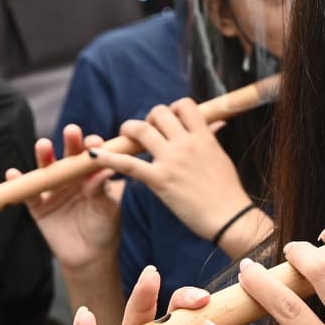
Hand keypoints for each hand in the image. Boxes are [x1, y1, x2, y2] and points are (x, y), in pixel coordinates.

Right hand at [8, 124, 122, 270]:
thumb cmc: (104, 228)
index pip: (91, 156)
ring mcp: (53, 190)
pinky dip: (18, 183)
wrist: (90, 257)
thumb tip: (106, 168)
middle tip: (72, 132)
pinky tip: (13, 174)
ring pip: (46, 169)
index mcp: (91, 175)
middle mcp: (71, 178)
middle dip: (70, 142)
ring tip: (43, 145)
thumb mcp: (107, 208)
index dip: (92, 146)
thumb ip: (102, 189)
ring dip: (44, 155)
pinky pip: (27, 193)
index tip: (95, 141)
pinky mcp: (38, 206)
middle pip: (68, 156)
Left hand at [99, 99, 251, 243]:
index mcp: (204, 136)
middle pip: (159, 113)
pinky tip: (94, 156)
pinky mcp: (160, 180)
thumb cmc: (228, 192)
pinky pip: (128, 164)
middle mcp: (186, 143)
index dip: (174, 108)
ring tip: (125, 137)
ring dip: (129, 129)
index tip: (170, 120)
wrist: (230, 218)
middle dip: (150, 119)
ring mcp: (172, 161)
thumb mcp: (221, 158)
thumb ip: (211, 139)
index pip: (184, 105)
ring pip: (141, 130)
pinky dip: (109, 158)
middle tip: (147, 132)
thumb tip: (215, 123)